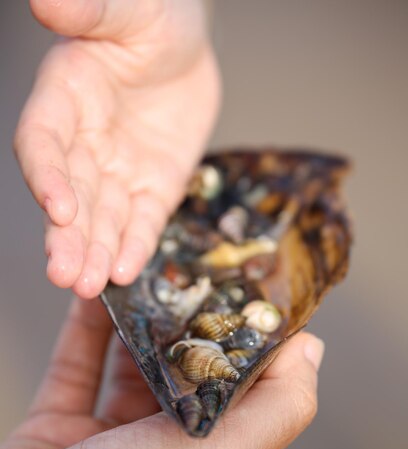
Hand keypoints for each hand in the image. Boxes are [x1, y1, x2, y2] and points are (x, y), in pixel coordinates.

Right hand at [0, 298, 322, 448]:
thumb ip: (277, 409)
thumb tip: (311, 351)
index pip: (257, 399)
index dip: (259, 348)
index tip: (255, 294)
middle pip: (194, 376)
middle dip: (195, 325)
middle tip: (199, 271)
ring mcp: (118, 441)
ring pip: (138, 366)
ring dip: (141, 322)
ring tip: (149, 273)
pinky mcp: (68, 424)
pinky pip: (85, 364)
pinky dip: (92, 328)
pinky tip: (100, 293)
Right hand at [15, 0, 220, 297]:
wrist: (187, 46)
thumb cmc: (152, 17)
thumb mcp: (128, 8)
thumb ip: (91, 9)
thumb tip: (48, 0)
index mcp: (65, 99)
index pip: (44, 144)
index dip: (47, 177)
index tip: (59, 208)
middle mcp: (85, 143)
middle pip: (72, 196)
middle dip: (69, 236)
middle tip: (66, 275)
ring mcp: (118, 170)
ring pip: (103, 219)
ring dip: (95, 252)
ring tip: (90, 286)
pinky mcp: (152, 188)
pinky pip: (143, 222)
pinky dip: (135, 246)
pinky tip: (126, 271)